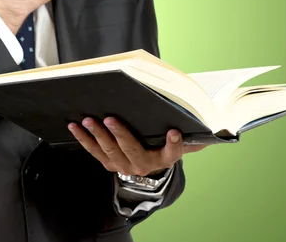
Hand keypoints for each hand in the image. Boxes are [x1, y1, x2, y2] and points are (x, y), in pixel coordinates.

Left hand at [68, 117, 206, 175]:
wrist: (151, 168)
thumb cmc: (165, 146)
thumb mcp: (182, 142)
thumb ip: (191, 136)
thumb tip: (210, 124)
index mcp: (165, 158)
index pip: (173, 152)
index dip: (174, 144)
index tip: (175, 132)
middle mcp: (144, 165)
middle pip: (132, 149)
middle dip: (120, 134)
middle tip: (110, 119)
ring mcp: (124, 165)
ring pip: (110, 151)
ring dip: (97, 135)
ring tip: (88, 120)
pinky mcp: (110, 163)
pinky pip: (95, 151)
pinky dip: (84, 139)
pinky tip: (75, 126)